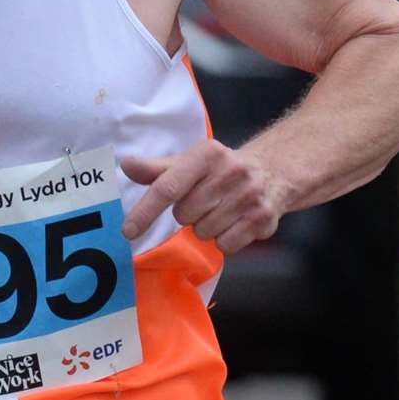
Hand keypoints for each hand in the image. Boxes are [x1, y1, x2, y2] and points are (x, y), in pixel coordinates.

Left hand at [121, 140, 284, 253]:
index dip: (145, 211)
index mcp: (206, 154)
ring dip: (205, 227)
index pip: (167, 187)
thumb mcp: (189, 162)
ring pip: (203, 232)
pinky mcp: (262, 219)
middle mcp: (230, 172)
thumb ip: (157, 169)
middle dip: (187, 213)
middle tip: (203, 200)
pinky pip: (225, 245)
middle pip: (184, 215)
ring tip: (220, 209)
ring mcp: (249, 196)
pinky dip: (224, 239)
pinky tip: (233, 221)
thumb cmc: (219, 169)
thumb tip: (126, 165)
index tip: (127, 231)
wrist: (272, 172)